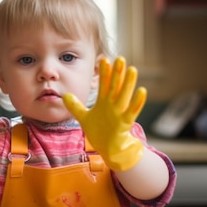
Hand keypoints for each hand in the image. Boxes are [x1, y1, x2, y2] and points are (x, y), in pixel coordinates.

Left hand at [63, 56, 146, 171]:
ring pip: (125, 95)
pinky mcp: (125, 123)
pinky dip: (137, 102)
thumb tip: (64, 95)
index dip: (104, 72)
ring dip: (129, 83)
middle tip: (120, 58)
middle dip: (117, 72)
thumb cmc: (99, 132)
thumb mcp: (84, 118)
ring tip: (132, 69)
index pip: (104, 84)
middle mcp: (113, 105)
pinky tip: (142, 91)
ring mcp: (120, 113)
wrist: (109, 149)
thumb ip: (75, 106)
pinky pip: (132, 111)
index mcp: (104, 102)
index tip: (103, 59)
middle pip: (115, 86)